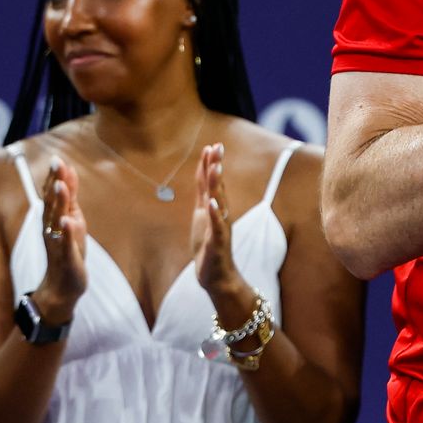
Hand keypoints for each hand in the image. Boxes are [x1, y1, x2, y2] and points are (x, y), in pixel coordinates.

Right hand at [35, 157, 88, 320]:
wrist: (62, 287)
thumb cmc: (67, 250)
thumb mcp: (71, 220)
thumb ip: (69, 198)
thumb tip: (67, 173)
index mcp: (54, 219)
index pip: (52, 195)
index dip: (54, 177)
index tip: (57, 158)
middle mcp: (52, 229)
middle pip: (52, 203)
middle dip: (55, 183)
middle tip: (57, 163)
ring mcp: (58, 243)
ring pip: (57, 220)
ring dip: (58, 203)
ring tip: (60, 186)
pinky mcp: (67, 258)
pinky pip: (66, 243)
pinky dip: (66, 232)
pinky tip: (68, 221)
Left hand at [191, 144, 255, 322]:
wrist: (217, 278)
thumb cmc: (209, 248)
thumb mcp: (202, 218)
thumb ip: (203, 197)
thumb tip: (202, 177)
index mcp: (213, 209)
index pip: (210, 183)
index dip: (210, 164)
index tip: (212, 145)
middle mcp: (220, 215)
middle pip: (217, 187)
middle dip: (216, 167)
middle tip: (217, 147)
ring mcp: (220, 229)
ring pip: (219, 203)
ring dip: (218, 186)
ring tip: (215, 168)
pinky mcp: (218, 244)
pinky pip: (217, 227)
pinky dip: (216, 215)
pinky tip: (212, 203)